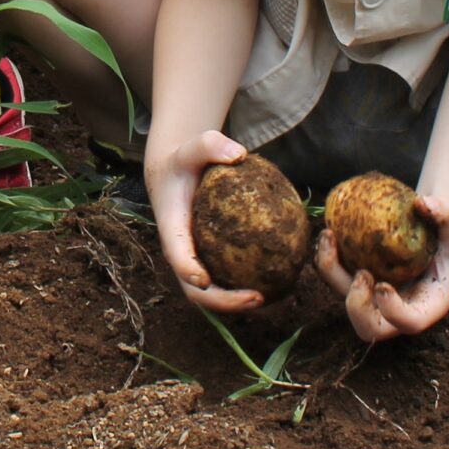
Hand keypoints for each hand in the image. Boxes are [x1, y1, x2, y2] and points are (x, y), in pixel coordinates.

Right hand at [145, 128, 268, 312]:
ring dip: (237, 304)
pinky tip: (276, 284)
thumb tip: (239, 154)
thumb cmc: (185, 161)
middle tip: (256, 298)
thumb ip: (211, 144)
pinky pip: (226, 280)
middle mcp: (181, 251)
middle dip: (223, 302)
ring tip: (269, 300)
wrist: (174, 173)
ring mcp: (195, 259)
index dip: (187, 269)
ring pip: (211, 294)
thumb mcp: (193, 146)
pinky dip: (245, 288)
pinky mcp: (210, 260)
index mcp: (172, 227)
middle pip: (195, 290)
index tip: (204, 279)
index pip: (176, 254)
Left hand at [314, 193, 448, 341]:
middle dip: (356, 307)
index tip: (383, 285)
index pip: (410, 323)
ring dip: (331, 273)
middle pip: (369, 328)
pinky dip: (327, 259)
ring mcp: (374, 299)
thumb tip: (423, 202)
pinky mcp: (358, 283)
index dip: (393, 312)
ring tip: (329, 237)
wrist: (432, 236)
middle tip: (360, 273)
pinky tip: (328, 233)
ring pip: (345, 300)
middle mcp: (397, 311)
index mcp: (427, 306)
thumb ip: (446, 213)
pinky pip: (335, 278)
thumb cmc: (447, 237)